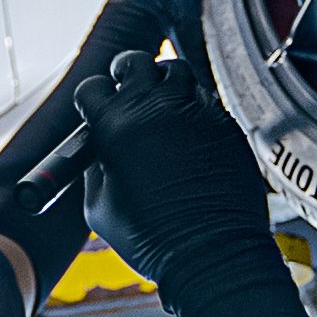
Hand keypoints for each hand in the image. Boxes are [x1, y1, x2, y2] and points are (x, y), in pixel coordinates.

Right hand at [73, 50, 278, 299]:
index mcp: (116, 126)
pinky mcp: (225, 123)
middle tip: (123, 83)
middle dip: (125, 71)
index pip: (93, 87)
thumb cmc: (152, 238)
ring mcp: (195, 112)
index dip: (91, 97)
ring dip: (163, 82)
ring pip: (176, 72)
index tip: (95, 105)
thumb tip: (100, 151)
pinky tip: (189, 129)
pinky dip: (194, 106)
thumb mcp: (99, 206)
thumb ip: (96, 167)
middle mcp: (156, 108)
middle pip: (135, 62)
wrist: (211, 254)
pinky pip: (206, 98)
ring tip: (160, 103)